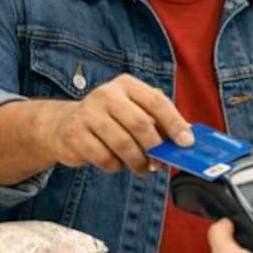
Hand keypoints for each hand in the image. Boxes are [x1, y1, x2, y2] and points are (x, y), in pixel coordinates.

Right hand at [44, 74, 192, 174]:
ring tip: (141, 168)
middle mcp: (106, 94)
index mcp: (126, 84)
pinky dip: (116, 166)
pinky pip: (104, 158)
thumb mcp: (133, 112)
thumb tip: (186, 139)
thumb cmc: (110, 120)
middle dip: (155, 148)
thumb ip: (158, 122)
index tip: (187, 143)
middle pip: (140, 124)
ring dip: (137, 162)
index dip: (174, 123)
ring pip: (122, 144)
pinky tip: (116, 162)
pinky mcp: (75, 134)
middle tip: (161, 163)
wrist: (65, 125)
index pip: (156, 101)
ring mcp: (88, 113)